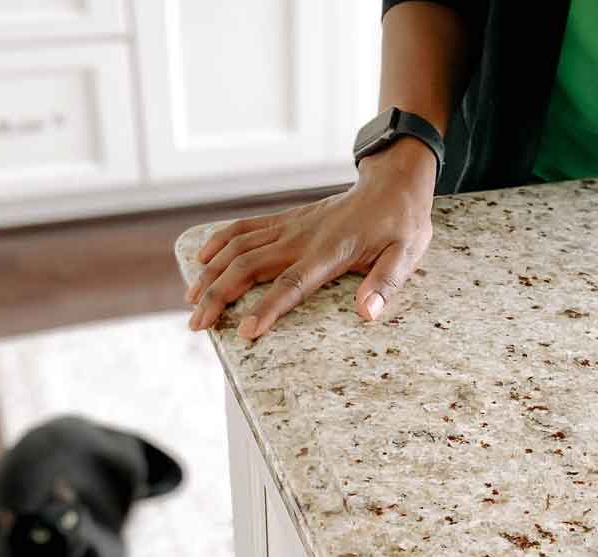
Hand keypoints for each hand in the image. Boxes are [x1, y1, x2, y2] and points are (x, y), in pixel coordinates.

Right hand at [187, 137, 436, 337]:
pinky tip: (200, 259)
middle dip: (219, 296)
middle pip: (249, 267)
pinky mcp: (286, 219)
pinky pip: (245, 227)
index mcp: (331, 252)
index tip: (245, 332)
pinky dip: (219, 241)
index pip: (293, 285)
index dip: (268, 309)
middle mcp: (302, 237)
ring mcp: (290, 226)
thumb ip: (386, 283)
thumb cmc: (401, 224)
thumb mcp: (407, 254)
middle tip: (198, 326)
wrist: (392, 183)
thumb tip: (367, 313)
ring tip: (191, 303)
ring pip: (239, 247)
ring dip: (211, 273)